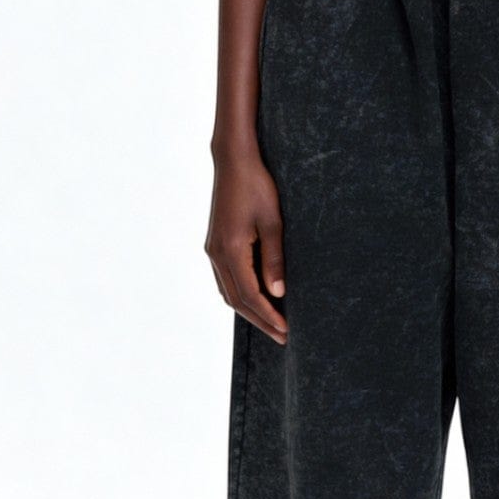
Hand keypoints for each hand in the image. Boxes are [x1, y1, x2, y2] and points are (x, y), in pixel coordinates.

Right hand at [206, 148, 287, 343]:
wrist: (234, 162)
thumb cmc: (257, 186)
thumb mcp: (273, 221)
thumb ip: (274, 258)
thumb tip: (278, 293)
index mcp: (231, 250)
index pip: (249, 295)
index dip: (268, 316)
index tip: (285, 331)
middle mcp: (217, 254)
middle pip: (236, 300)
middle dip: (260, 320)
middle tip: (283, 336)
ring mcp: (213, 250)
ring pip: (228, 292)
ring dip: (249, 310)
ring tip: (272, 323)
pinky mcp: (215, 244)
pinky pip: (225, 280)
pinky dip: (240, 295)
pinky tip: (255, 300)